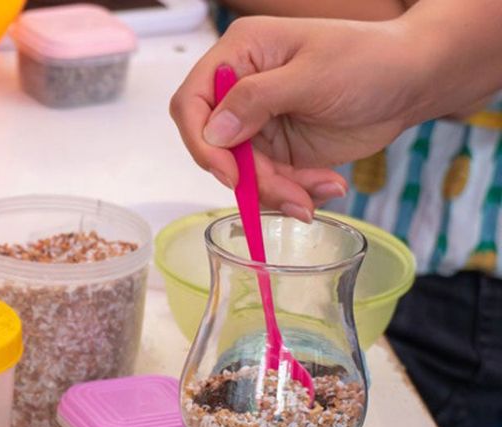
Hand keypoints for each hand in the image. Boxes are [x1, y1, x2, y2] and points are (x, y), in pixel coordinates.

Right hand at [170, 16, 421, 218]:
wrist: (412, 80)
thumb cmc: (368, 59)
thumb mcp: (312, 74)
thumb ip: (257, 99)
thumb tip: (212, 131)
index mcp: (240, 54)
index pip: (191, 101)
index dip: (201, 141)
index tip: (229, 172)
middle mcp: (240, 90)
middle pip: (215, 148)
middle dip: (251, 177)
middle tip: (289, 194)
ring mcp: (257, 123)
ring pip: (242, 174)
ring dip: (277, 191)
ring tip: (319, 191)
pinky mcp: (277, 150)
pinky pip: (268, 183)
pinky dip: (294, 192)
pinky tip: (327, 185)